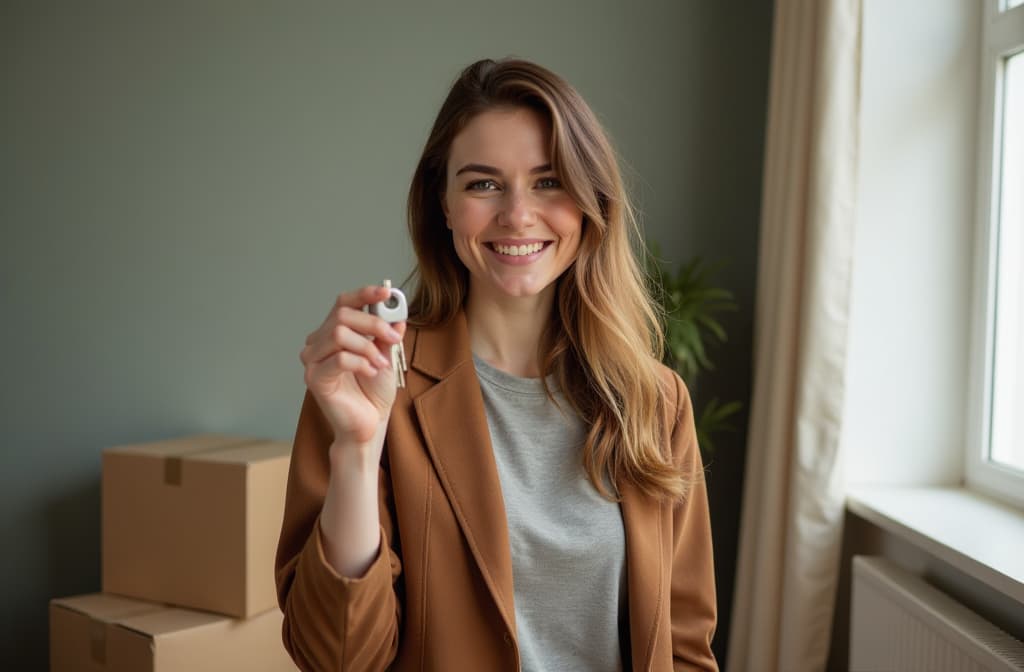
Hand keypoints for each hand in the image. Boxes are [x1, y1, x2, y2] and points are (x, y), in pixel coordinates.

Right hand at [299, 286, 406, 446]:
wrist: (369, 423)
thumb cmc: (373, 391)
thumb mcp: (387, 356)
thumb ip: (388, 334)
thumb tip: (397, 314)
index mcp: (332, 333)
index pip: (343, 303)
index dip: (364, 294)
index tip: (387, 292)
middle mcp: (318, 343)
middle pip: (342, 315)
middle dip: (373, 323)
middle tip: (394, 338)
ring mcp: (312, 360)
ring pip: (339, 334)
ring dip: (368, 346)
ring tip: (381, 363)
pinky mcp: (314, 379)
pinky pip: (339, 359)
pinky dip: (361, 362)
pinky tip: (370, 373)